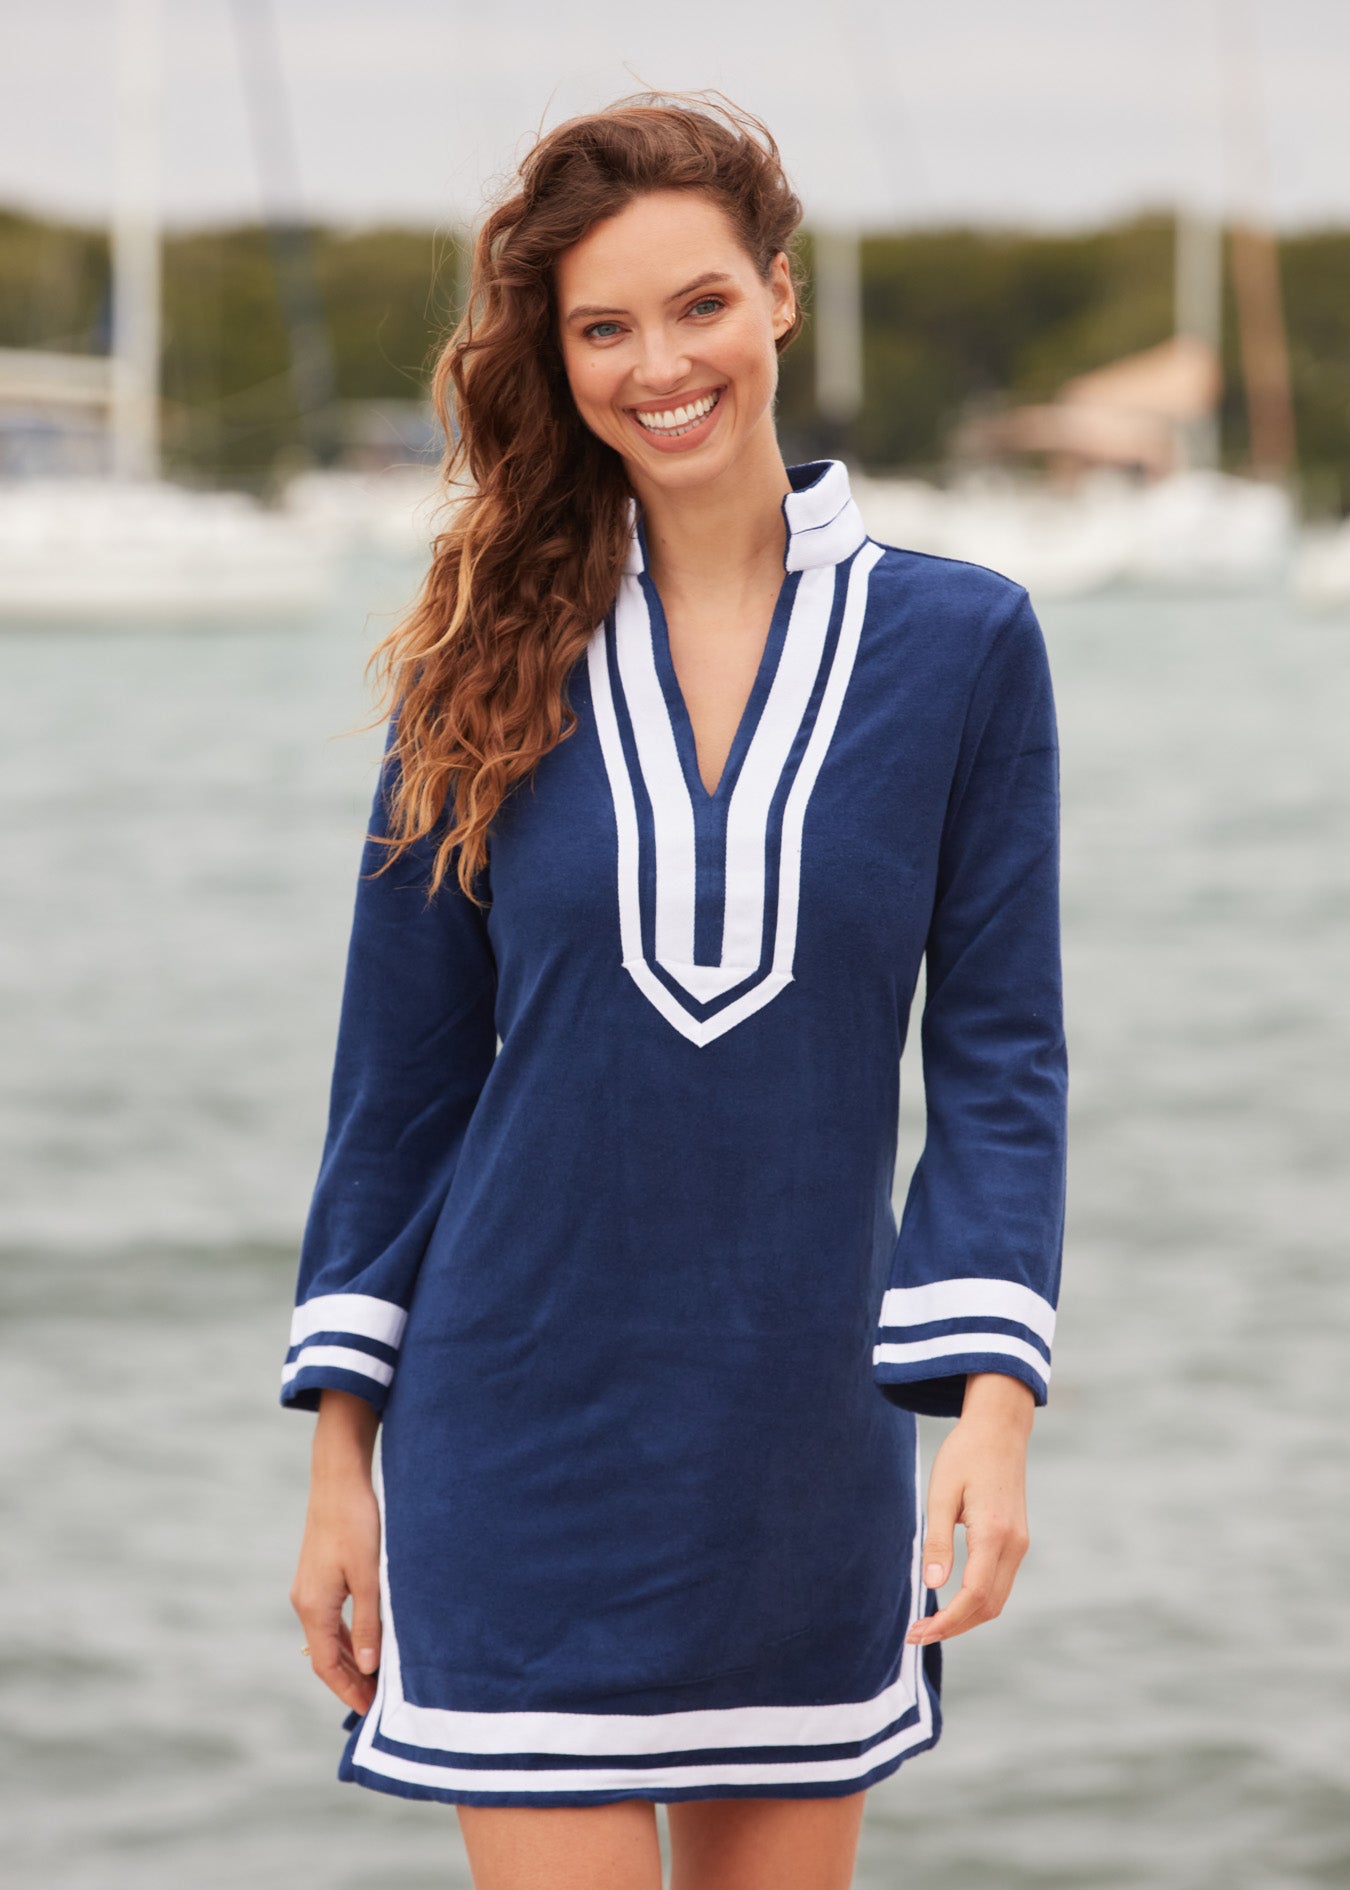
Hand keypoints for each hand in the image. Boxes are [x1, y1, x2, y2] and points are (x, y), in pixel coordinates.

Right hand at [289, 1390, 382, 1715]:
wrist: (338, 1479)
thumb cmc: (356, 1524)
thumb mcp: (369, 1577)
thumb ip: (369, 1623)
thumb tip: (368, 1666)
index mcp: (314, 1607)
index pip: (326, 1665)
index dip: (348, 1690)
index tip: (370, 1710)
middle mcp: (305, 1602)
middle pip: (324, 1656)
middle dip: (351, 1680)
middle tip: (379, 1701)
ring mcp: (309, 1588)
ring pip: (327, 1638)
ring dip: (349, 1660)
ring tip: (376, 1678)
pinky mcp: (318, 1575)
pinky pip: (330, 1619)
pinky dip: (346, 1637)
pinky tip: (365, 1641)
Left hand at [905, 1372, 1033, 1645]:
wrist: (999, 1429)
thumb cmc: (965, 1455)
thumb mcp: (941, 1493)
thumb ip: (938, 1541)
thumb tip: (932, 1584)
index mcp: (994, 1533)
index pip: (974, 1595)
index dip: (947, 1621)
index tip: (917, 1632)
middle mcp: (1014, 1544)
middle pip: (989, 1606)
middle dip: (954, 1626)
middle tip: (917, 1634)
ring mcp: (1020, 1544)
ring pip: (997, 1599)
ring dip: (966, 1617)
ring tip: (931, 1622)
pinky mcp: (1017, 1540)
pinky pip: (1000, 1582)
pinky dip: (977, 1600)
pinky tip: (952, 1600)